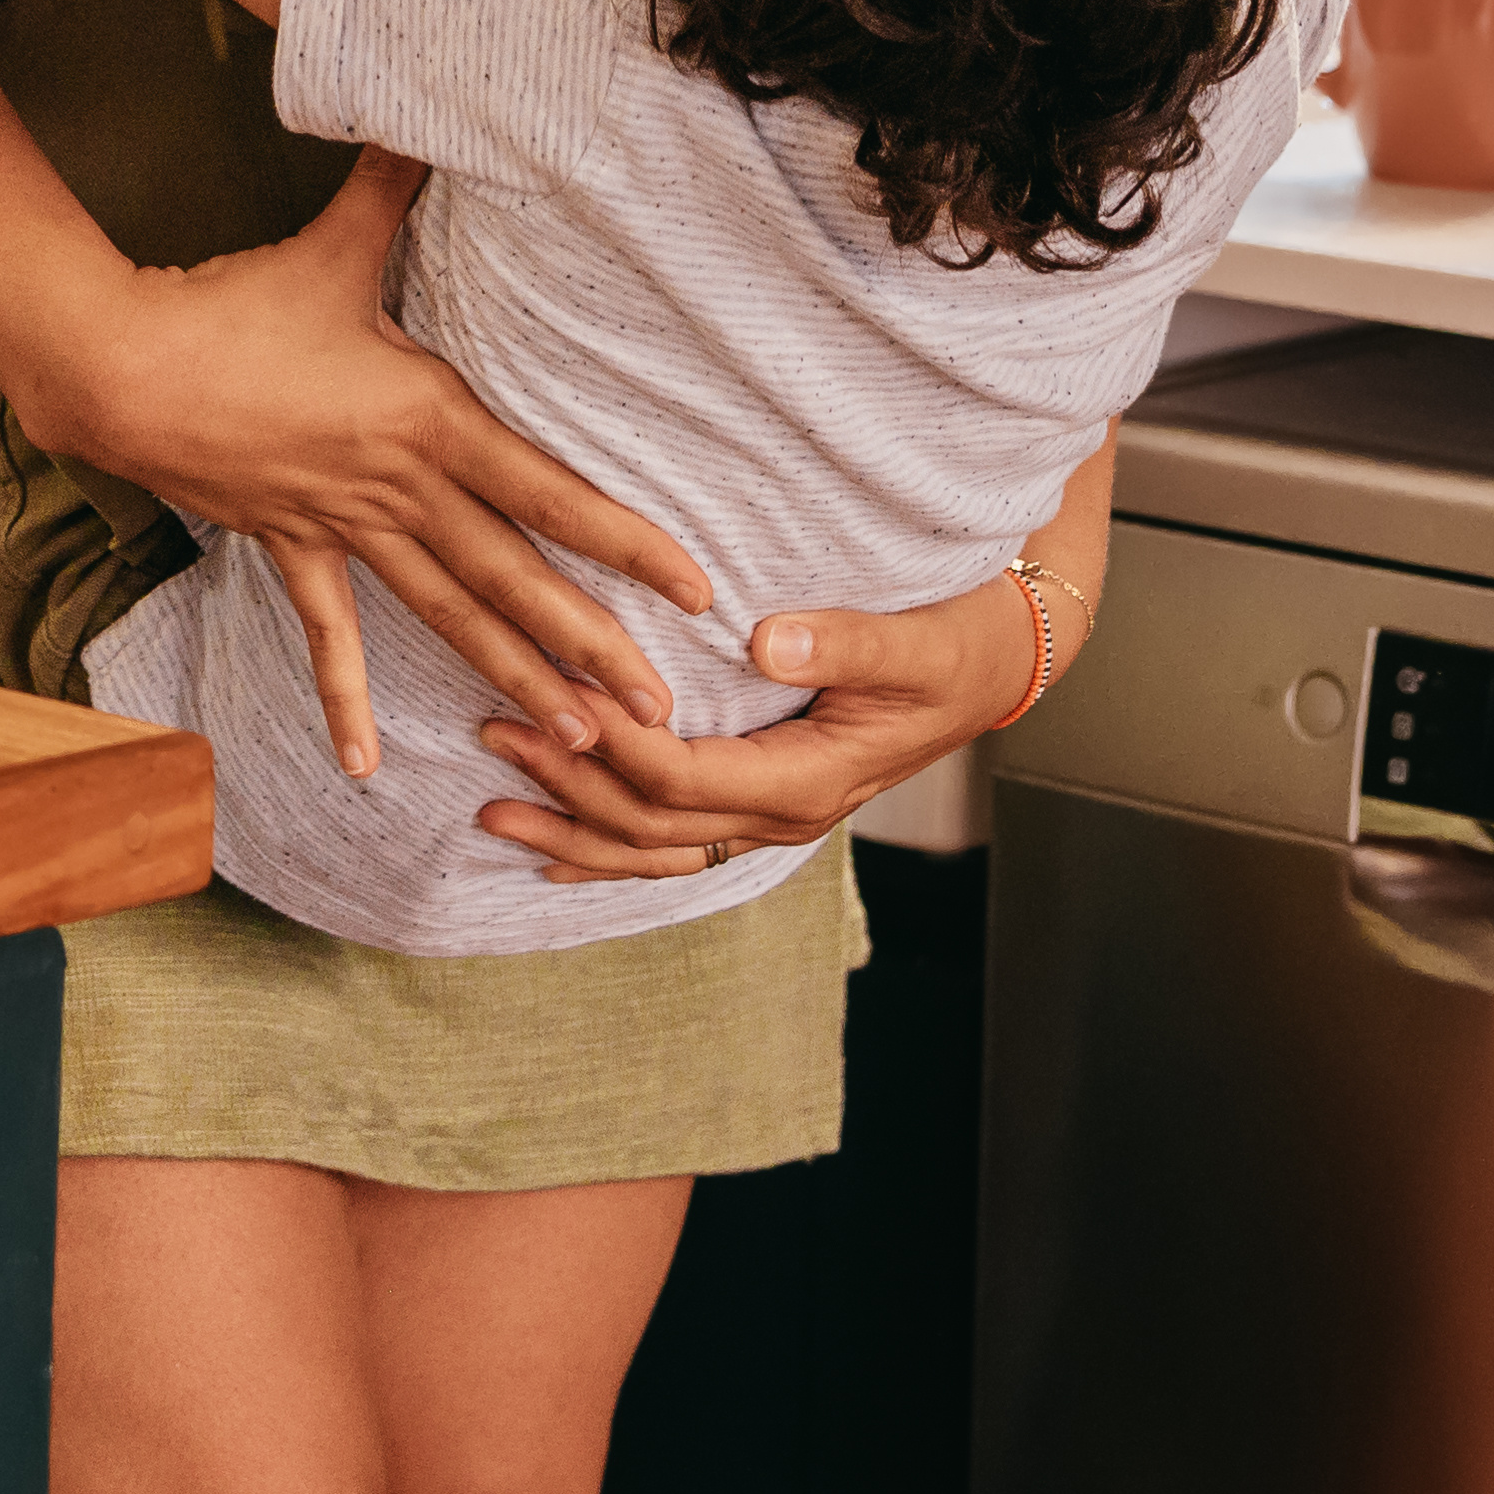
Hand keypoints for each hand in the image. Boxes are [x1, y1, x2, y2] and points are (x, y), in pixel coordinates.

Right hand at [28, 157, 709, 758]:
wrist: (124, 367)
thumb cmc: (234, 306)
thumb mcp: (332, 245)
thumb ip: (393, 185)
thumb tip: (431, 111)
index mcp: (430, 420)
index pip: (549, 492)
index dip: (625, 540)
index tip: (691, 587)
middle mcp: (402, 490)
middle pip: (513, 580)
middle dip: (589, 647)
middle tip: (657, 714)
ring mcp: (347, 530)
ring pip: (447, 617)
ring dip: (509, 679)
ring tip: (573, 741)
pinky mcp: (293, 548)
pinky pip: (330, 634)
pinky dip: (347, 699)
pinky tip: (366, 767)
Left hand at [465, 450, 1115, 879]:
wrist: (1000, 667)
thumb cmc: (960, 644)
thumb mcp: (916, 641)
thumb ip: (845, 644)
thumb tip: (767, 642)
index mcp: (810, 777)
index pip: (686, 779)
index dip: (614, 748)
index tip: (553, 703)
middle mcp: (785, 812)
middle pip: (654, 822)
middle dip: (569, 786)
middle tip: (494, 734)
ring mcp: (773, 817)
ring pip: (655, 849)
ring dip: (573, 829)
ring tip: (493, 808)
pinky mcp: (764, 802)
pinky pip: (677, 845)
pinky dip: (612, 850)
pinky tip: (556, 852)